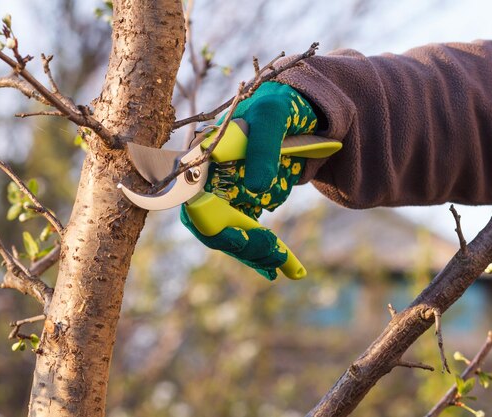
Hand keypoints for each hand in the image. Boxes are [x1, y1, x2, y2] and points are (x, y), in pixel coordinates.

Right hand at [181, 81, 316, 279]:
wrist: (297, 109)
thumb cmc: (278, 106)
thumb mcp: (274, 117)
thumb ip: (264, 147)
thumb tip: (257, 187)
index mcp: (204, 157)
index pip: (194, 202)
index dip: (212, 226)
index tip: (242, 241)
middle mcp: (209, 178)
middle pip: (212, 224)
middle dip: (242, 245)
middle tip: (276, 255)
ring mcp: (226, 191)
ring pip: (230, 233)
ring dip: (254, 252)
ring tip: (285, 265)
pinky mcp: (243, 199)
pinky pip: (246, 231)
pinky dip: (261, 249)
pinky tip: (280, 265)